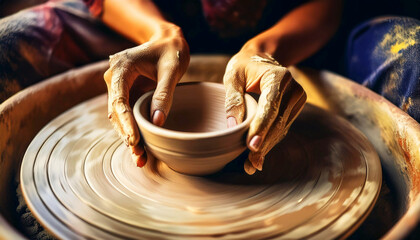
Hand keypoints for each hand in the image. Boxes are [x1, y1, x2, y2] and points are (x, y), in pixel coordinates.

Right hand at [104, 26, 189, 166]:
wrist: (168, 41)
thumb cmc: (171, 51)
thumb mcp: (171, 70)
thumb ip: (164, 94)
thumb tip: (157, 122)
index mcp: (121, 68)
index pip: (119, 100)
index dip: (126, 122)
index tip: (134, 140)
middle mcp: (115, 79)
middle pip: (116, 113)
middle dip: (127, 134)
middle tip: (139, 156)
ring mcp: (120, 88)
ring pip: (120, 117)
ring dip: (129, 136)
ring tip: (141, 159)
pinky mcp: (128, 95)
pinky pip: (128, 115)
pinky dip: (134, 130)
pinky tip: (141, 149)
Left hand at [223, 49, 305, 174]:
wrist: (261, 57)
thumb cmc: (243, 65)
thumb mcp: (232, 76)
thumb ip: (233, 99)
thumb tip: (231, 126)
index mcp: (278, 76)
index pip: (270, 105)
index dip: (261, 127)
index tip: (251, 146)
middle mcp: (293, 88)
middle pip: (278, 121)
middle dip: (264, 142)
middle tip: (250, 162)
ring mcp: (297, 98)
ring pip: (282, 128)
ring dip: (267, 146)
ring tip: (252, 164)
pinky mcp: (294, 108)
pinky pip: (282, 128)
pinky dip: (271, 141)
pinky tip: (259, 156)